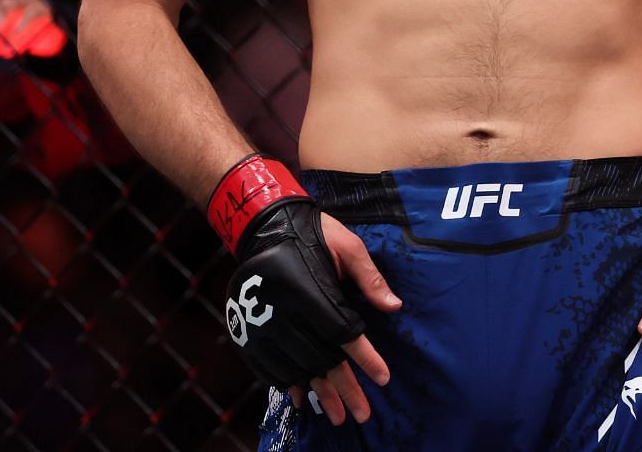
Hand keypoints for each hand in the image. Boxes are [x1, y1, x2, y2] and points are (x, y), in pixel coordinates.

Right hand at [224, 200, 400, 424]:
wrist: (265, 226)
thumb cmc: (316, 232)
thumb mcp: (349, 245)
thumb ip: (370, 278)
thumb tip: (395, 308)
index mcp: (309, 290)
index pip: (342, 334)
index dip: (364, 358)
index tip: (384, 378)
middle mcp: (282, 311)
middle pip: (319, 360)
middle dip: (344, 389)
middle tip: (363, 414)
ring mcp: (260, 324)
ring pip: (294, 369)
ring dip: (317, 394)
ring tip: (336, 416)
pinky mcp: (246, 331)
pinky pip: (267, 366)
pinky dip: (286, 384)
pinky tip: (302, 398)